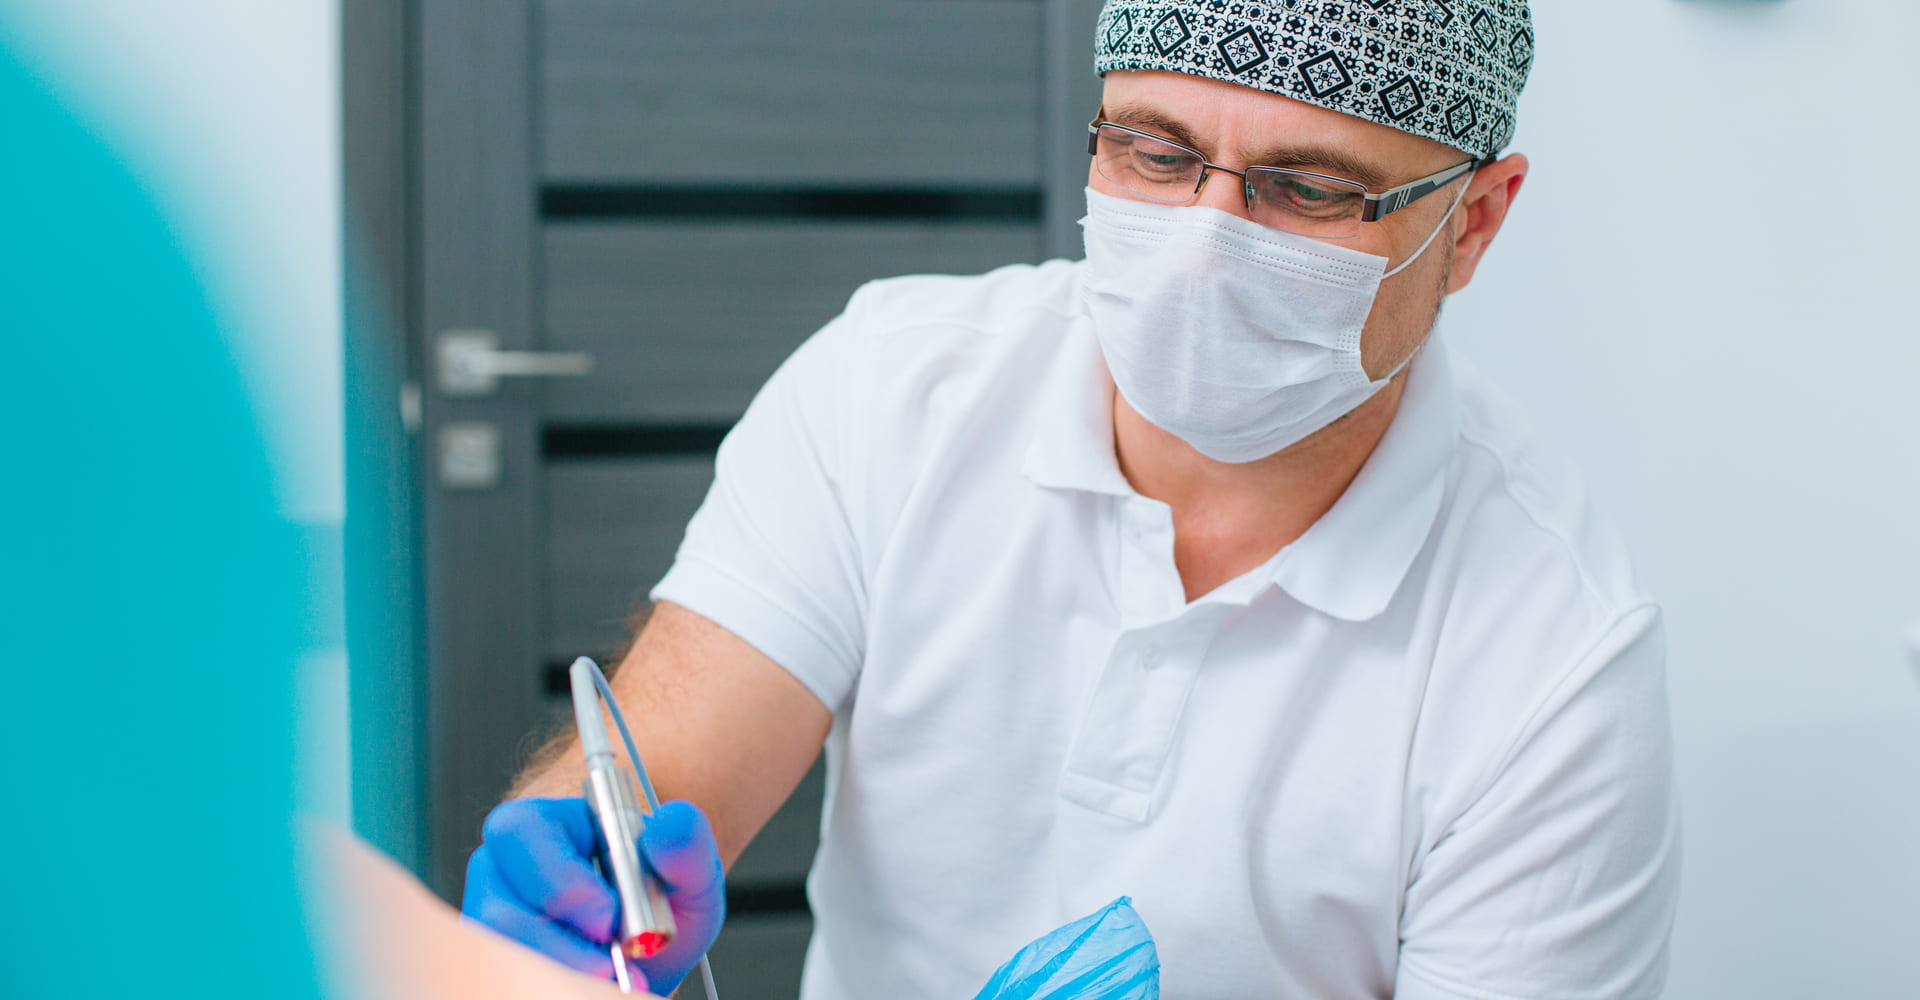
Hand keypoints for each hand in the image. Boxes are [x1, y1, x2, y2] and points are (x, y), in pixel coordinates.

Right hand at [462, 797, 726, 994]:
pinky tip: (598, 990)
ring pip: (507, 958)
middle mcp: (504, 873)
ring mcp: (495, 923)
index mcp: (543, 825)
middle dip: (561, 947)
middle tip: (614, 966)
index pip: (521, 834)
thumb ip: (686, 845)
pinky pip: (516, 984)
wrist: (652, 947)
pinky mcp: (504, 965)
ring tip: (619, 979)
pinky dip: (562, 990)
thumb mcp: (689, 868)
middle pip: (500, 912)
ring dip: (565, 974)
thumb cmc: (659, 893)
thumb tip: (671, 823)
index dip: (560, 881)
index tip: (608, 919)